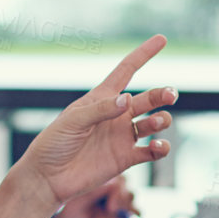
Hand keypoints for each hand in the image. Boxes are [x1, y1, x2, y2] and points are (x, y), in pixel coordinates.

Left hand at [15, 36, 174, 209]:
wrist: (48, 178)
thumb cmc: (54, 143)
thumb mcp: (73, 121)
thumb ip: (100, 110)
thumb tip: (128, 99)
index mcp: (102, 98)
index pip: (127, 71)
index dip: (144, 54)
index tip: (161, 39)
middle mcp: (116, 115)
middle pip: (147, 98)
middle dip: (162, 94)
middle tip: (170, 95)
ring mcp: (122, 136)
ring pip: (154, 123)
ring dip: (161, 120)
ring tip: (156, 123)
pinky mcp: (126, 158)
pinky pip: (151, 151)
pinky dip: (160, 148)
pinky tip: (158, 147)